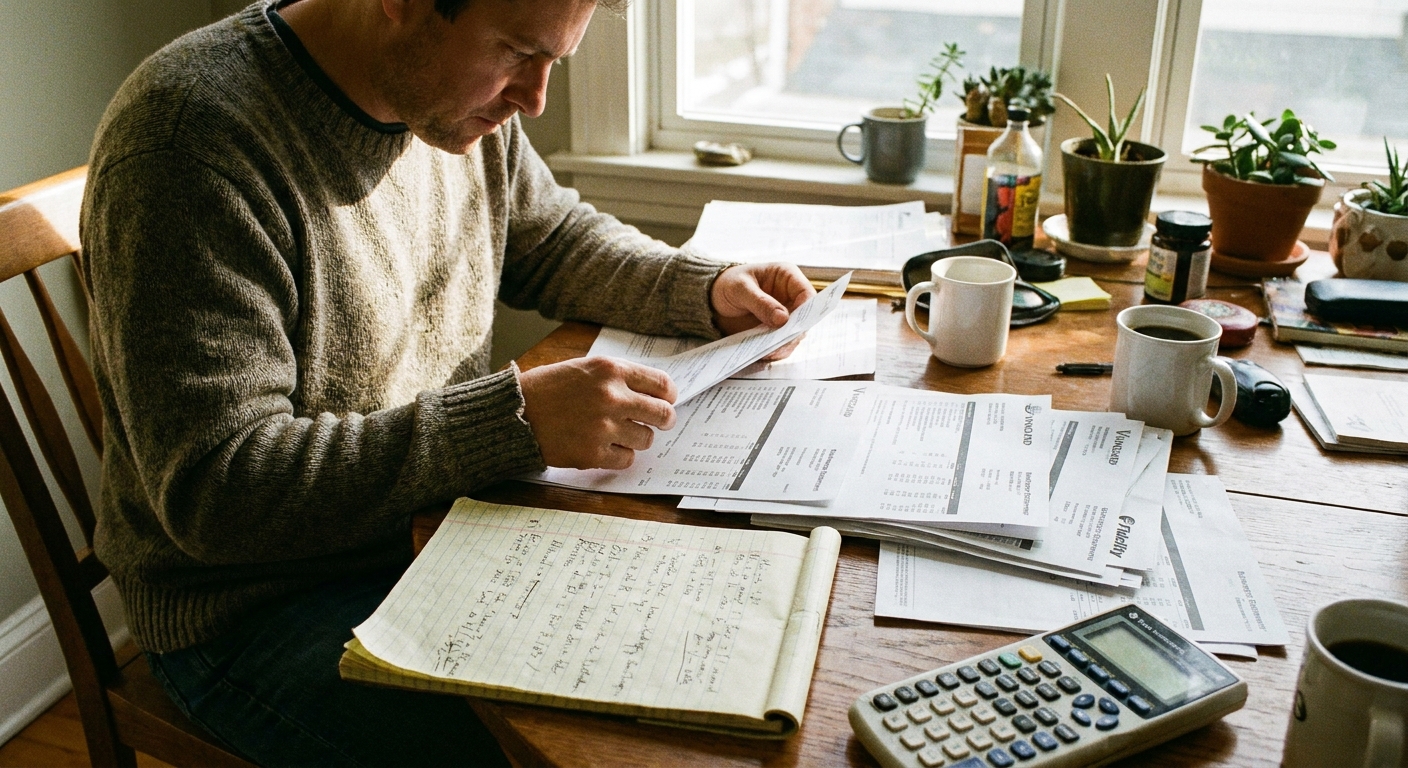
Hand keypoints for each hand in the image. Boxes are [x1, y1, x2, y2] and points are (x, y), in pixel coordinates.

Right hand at [519, 357, 676, 469]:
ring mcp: (603, 427)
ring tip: (619, 433)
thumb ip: (618, 378)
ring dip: (637, 438)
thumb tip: (653, 393)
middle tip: (659, 423)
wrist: (514, 413)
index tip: (666, 401)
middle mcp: (612, 397)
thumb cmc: (548, 389)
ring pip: (646, 439)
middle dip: (664, 420)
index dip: (668, 396)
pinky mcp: (593, 453)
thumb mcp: (585, 368)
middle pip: (662, 415)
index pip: (662, 385)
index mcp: (611, 370)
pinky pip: (626, 459)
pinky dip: (619, 456)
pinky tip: (604, 447)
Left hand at [710, 263, 814, 359]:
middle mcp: (790, 297)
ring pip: (795, 334)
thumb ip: (761, 302)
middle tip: (781, 342)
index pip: (806, 293)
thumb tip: (783, 319)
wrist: (712, 299)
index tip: (795, 323)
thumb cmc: (727, 284)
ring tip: (770, 352)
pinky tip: (765, 354)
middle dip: (794, 331)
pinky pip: (781, 344)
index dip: (806, 309)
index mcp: (786, 277)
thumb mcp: (740, 288)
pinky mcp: (775, 331)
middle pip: (804, 318)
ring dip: (785, 344)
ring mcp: (784, 316)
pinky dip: (775, 351)